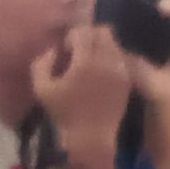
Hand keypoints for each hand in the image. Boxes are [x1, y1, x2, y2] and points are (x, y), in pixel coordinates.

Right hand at [32, 24, 134, 159]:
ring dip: (102, 46)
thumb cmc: (65, 113)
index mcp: (85, 61)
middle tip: (80, 51)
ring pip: (115, 44)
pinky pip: (122, 59)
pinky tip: (101, 72)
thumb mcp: (42, 88)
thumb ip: (42, 63)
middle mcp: (107, 61)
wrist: (92, 137)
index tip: (67, 51)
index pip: (83, 31)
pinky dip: (112, 59)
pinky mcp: (127, 80)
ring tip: (91, 62)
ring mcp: (121, 70)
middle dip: (90, 36)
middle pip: (104, 32)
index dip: (72, 37)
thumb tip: (53, 50)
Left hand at [125, 0, 169, 116]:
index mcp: (145, 29)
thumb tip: (109, 26)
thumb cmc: (146, 81)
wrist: (167, 99)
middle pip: (166, 6)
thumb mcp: (129, 63)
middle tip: (163, 7)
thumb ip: (122, 46)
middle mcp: (162, 28)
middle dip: (165, 2)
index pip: (142, 7)